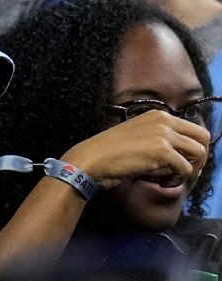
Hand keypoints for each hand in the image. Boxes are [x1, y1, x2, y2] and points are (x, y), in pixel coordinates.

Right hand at [61, 110, 210, 191]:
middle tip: (182, 172)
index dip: (193, 149)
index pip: (194, 129)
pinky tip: (160, 181)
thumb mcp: (138, 136)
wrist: (92, 159)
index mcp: (158, 115)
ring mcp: (163, 134)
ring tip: (169, 177)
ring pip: (199, 153)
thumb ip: (160, 138)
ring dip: (189, 169)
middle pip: (203, 138)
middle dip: (198, 158)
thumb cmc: (110, 152)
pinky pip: (186, 169)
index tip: (182, 163)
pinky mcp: (162, 151)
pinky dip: (176, 179)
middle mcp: (163, 120)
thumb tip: (184, 153)